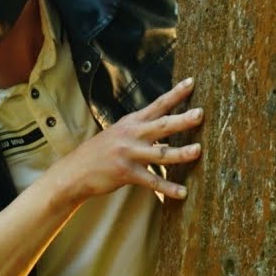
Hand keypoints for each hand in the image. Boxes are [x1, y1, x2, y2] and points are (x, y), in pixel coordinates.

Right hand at [47, 77, 202, 204]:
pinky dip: (168, 188)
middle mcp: (131, 135)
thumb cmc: (100, 152)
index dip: (175, 94)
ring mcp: (129, 154)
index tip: (192, 82)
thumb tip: (167, 132)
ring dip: (181, 153)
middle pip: (162, 125)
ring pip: (161, 153)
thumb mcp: (119, 135)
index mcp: (131, 123)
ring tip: (198, 151)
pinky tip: (182, 192)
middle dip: (182, 119)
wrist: (75, 171)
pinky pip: (152, 181)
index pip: (158, 105)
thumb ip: (142, 132)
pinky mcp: (126, 173)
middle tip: (200, 113)